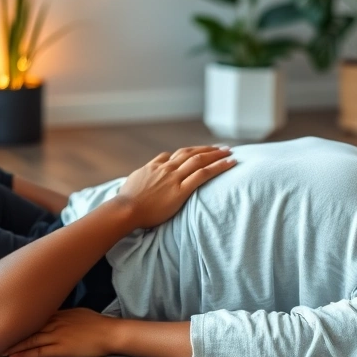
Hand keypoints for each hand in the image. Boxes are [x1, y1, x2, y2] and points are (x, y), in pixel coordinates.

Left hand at [3, 308, 119, 356]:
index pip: (32, 315)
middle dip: (9, 330)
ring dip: (11, 343)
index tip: (1, 320)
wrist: (110, 332)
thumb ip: (63, 315)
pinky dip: (24, 353)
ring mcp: (56, 335)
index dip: (16, 319)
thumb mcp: (78, 313)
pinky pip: (38, 351)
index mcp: (58, 313)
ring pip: (29, 339)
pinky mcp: (61, 348)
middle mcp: (54, 322)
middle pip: (26, 326)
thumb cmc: (98, 323)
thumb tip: (53, 315)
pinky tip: (12, 355)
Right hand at [116, 145, 235, 229]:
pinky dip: (218, 167)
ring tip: (230, 152)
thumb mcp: (135, 180)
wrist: (125, 209)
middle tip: (222, 148)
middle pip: (191, 153)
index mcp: (156, 166)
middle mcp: (167, 168)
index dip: (192, 152)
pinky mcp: (180, 190)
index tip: (202, 151)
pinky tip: (230, 164)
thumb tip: (151, 168)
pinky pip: (203, 174)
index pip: (176, 155)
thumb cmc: (127, 200)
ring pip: (199, 160)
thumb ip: (146, 172)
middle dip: (208, 149)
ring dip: (217, 154)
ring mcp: (174, 178)